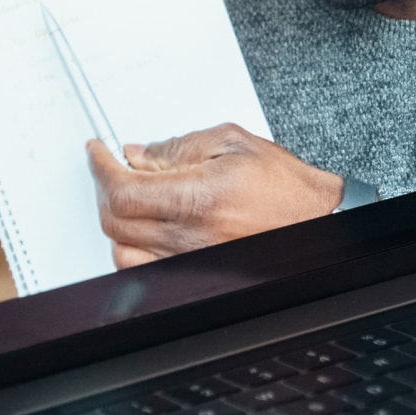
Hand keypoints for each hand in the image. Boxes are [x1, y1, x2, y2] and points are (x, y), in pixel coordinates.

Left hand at [86, 124, 343, 266]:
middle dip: (105, 188)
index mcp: (200, 196)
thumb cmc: (286, 186)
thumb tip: (139, 154)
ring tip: (130, 197)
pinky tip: (143, 228)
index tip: (98, 153)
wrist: (317, 219)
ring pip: (121, 250)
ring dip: (116, 221)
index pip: (122, 189)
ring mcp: (191, 257)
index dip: (100, 168)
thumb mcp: (233, 143)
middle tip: (114, 168)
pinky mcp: (195, 270)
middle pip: (114, 220)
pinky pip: (143, 269)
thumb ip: (180, 147)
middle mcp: (192, 233)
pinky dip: (131, 248)